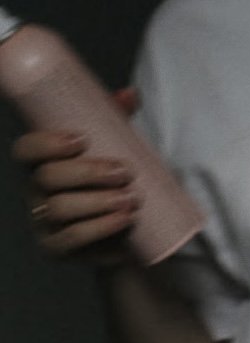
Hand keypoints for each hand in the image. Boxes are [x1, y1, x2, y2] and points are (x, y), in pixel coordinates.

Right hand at [12, 88, 140, 263]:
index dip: (45, 144)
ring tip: (130, 200)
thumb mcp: (111, 142)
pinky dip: (100, 229)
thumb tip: (130, 95)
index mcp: (42, 161)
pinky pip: (72, 241)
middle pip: (47, 179)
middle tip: (123, 172)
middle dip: (88, 173)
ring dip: (97, 203)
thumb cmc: (109, 174)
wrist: (121, 226)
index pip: (26, 150)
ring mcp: (42, 221)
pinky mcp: (56, 248)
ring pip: (59, 210)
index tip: (80, 140)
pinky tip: (123, 220)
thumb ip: (117, 117)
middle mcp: (35, 191)